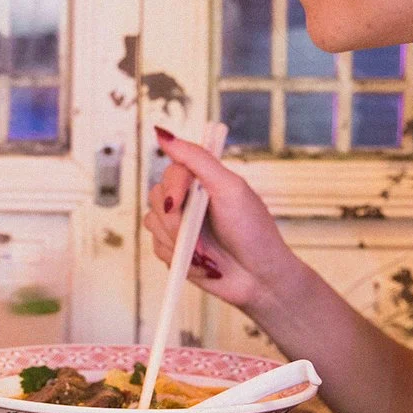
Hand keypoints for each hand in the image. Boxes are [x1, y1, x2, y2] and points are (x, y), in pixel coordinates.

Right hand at [142, 128, 304, 313]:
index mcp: (204, 181)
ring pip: (152, 222)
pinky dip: (177, 258)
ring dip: (177, 242)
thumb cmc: (253, 231)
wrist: (260, 279)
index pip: (172, 171)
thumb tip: (163, 133)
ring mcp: (180, 226)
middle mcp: (190, 200)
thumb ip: (197, 159)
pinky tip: (201, 264)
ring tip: (206, 254)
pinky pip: (156, 247)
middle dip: (174, 221)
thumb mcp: (230, 188)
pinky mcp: (175, 250)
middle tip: (196, 235)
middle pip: (156, 196)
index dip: (173, 188)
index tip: (179, 202)